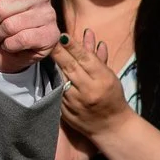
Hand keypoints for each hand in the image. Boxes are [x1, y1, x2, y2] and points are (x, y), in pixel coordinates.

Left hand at [52, 28, 128, 142]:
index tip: (63, 36)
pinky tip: (47, 71)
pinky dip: (54, 81)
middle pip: (71, 68)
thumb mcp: (109, 75)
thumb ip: (97, 57)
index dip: (73, 47)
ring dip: (53, 65)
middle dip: (59, 52)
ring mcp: (76, 102)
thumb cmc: (113, 96)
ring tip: (46, 52)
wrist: (112, 126)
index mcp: (103, 80)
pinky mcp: (66, 111)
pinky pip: (58, 92)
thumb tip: (87, 33)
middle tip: (49, 40)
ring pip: (61, 79)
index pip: (86, 59)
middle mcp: (89, 91)